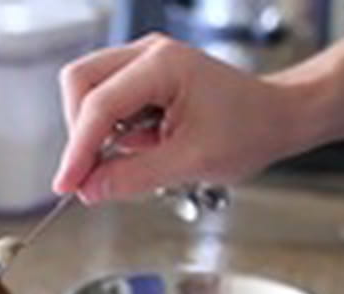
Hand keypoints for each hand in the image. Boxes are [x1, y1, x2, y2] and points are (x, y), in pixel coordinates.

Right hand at [53, 33, 293, 203]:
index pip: (99, 105)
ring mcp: (143, 63)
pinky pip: (105, 101)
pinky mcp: (142, 79)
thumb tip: (90, 189)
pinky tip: (140, 147)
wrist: (277, 118)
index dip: (78, 149)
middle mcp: (148, 54)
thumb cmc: (249, 129)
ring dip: (94, 132)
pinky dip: (109, 131)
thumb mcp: (191, 163)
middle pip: (80, 83)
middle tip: (90, 173)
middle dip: (79, 131)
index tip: (67, 183)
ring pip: (87, 91)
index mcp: (163, 65)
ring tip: (129, 158)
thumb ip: (133, 177)